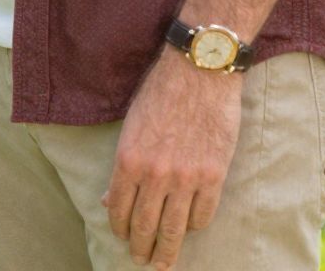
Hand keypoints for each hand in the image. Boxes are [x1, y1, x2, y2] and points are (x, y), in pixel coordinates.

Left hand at [103, 51, 242, 268]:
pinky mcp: (214, 177)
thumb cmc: (159, 93)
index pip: (120, 208)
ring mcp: (186, 178)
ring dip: (168, 250)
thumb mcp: (130, 126)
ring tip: (164, 262)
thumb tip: (110, 200)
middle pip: (146, 225)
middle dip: (142, 248)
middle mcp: (154, 174)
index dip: (121, 229)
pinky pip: (202, 215)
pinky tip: (189, 229)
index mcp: (127, 159)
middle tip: (142, 261)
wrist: (198, 72)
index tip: (123, 239)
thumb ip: (122, 166)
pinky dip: (194, 226)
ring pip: (174, 228)